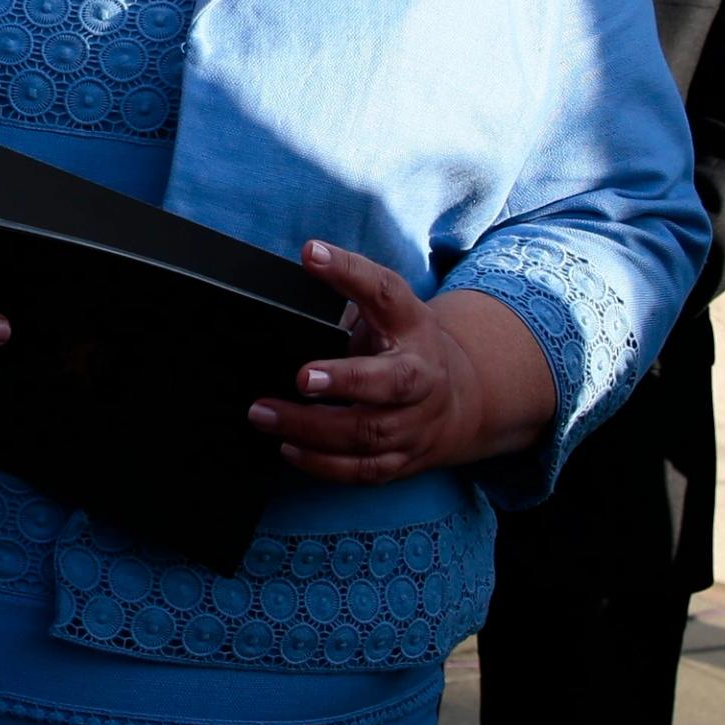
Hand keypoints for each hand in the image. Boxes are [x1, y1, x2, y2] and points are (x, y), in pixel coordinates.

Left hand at [250, 243, 543, 481]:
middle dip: (347, 381)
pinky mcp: (400, 460)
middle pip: (392, 382)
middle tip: (302, 376)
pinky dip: (322, 464)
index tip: (312, 254)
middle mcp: (422, 377)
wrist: (460, 400)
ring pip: (368, 433)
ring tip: (264, 413)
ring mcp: (415, 424)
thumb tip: (305, 262)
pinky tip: (288, 447)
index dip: (349, 271)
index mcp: (414, 327)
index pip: (386, 292)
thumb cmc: (406, 347)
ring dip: (312, 427)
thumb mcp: (389, 309)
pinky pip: (361, 470)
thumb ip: (352, 289)